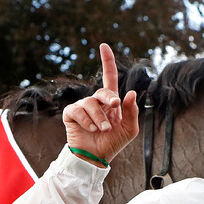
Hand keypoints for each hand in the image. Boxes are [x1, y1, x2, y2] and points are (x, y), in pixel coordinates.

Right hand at [62, 43, 138, 165]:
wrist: (96, 157)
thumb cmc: (113, 143)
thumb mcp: (129, 129)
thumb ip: (132, 112)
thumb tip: (130, 93)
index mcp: (111, 102)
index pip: (110, 77)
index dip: (107, 61)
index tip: (104, 46)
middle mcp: (96, 101)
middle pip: (104, 91)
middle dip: (110, 99)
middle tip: (115, 108)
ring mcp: (82, 107)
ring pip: (91, 103)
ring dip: (100, 118)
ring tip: (104, 130)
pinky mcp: (71, 114)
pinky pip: (78, 111)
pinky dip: (87, 121)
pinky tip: (90, 129)